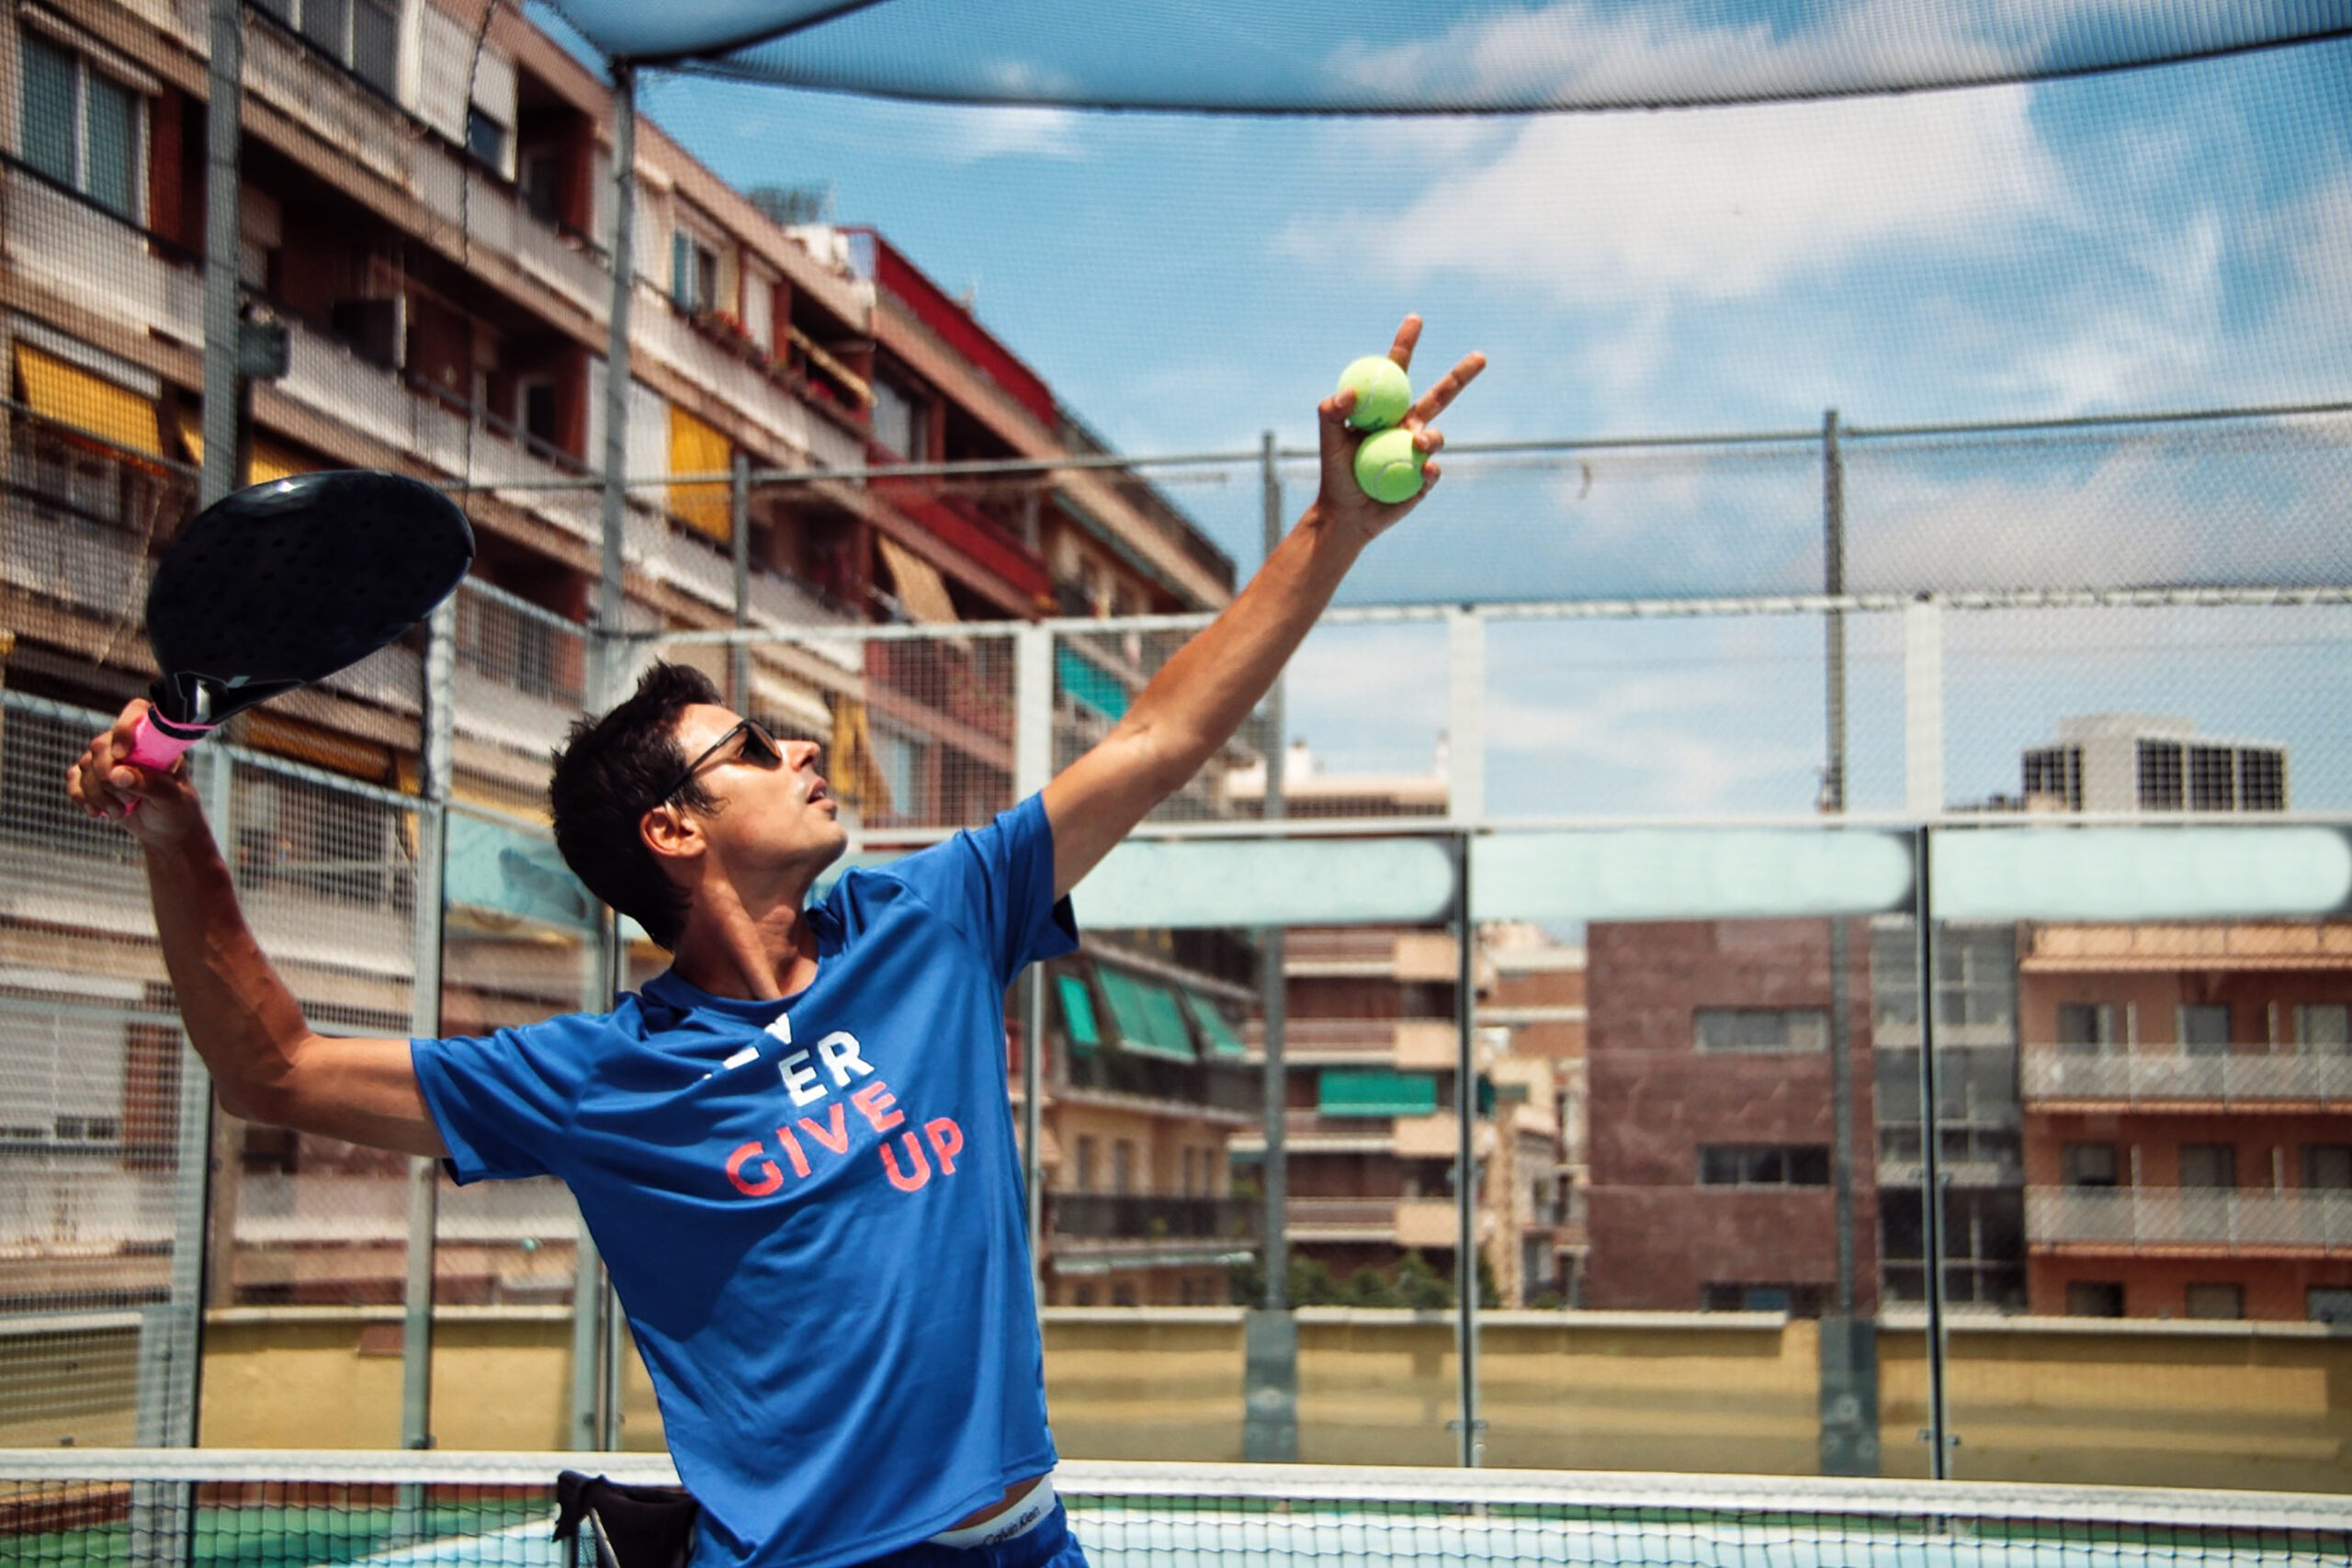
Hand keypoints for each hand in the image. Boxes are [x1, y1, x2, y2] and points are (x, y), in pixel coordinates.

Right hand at [68, 699, 203, 846]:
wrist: (166, 832)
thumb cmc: (177, 809)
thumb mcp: (172, 798)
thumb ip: (149, 784)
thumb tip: (118, 774)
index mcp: (155, 742)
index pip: (136, 713)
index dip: (124, 728)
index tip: (122, 755)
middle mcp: (129, 745)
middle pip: (101, 744)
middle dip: (107, 776)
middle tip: (127, 799)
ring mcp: (108, 761)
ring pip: (85, 765)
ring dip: (99, 794)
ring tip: (121, 811)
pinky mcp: (92, 778)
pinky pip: (73, 779)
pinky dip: (82, 797)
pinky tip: (97, 813)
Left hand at [1314, 314, 1485, 546]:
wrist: (1345, 515)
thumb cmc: (1335, 473)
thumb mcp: (1327, 440)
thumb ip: (1330, 412)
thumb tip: (1349, 392)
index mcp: (1387, 410)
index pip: (1398, 371)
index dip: (1407, 344)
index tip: (1415, 319)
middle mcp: (1409, 425)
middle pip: (1441, 395)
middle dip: (1462, 374)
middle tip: (1481, 356)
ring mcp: (1420, 451)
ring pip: (1437, 435)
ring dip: (1431, 437)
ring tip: (1418, 443)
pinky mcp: (1425, 478)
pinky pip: (1434, 468)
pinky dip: (1430, 467)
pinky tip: (1423, 469)